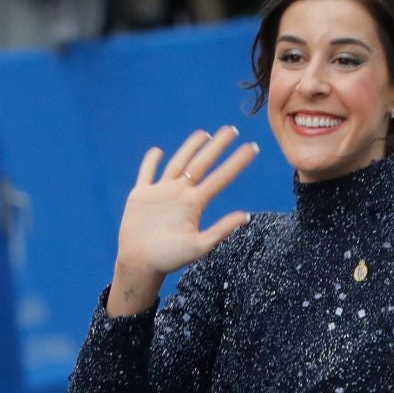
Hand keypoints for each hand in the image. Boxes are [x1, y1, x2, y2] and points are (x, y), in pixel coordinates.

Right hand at [109, 126, 258, 314]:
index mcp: (195, 203)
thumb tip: (246, 216)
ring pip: (178, 163)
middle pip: (201, 163)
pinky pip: (146, 173)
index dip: (236, 163)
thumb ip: (221, 230)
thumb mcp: (199, 246)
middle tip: (233, 129)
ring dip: (190, 147)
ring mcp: (160, 192)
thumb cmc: (170, 258)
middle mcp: (180, 193)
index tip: (252, 148)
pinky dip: (151, 161)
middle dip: (217, 146)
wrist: (141, 264)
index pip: (220, 178)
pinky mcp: (140, 195)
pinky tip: (159, 151)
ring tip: (204, 134)